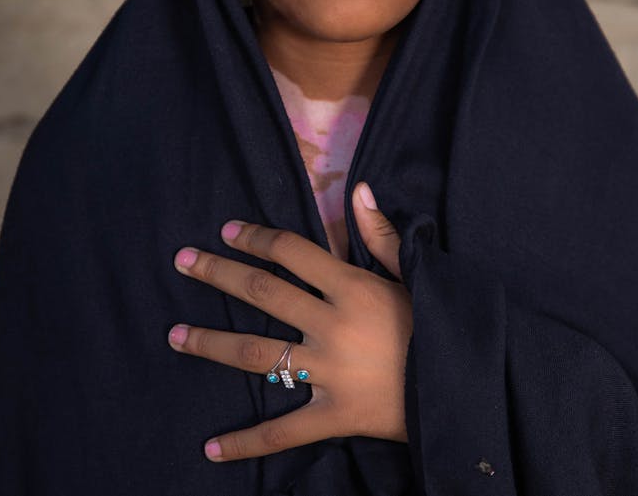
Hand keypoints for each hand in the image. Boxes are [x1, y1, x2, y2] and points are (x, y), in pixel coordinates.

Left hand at [167, 181, 411, 461]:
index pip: (291, 252)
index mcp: (351, 287)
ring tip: (175, 335)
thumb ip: (381, 234)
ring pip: (257, 355)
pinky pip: (283, 432)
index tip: (227, 231)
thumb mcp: (415, 275)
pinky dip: (247, 441)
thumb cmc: (439, 326)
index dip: (256, 238)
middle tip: (183, 261)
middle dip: (219, 274)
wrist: (463, 390)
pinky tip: (211, 448)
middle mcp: (332, 325)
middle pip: (263, 292)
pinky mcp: (333, 416)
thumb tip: (359, 190)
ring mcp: (328, 372)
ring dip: (212, 343)